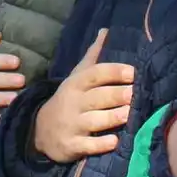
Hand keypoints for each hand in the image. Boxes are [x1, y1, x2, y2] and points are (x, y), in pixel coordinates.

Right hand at [33, 29, 135, 162]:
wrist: (40, 131)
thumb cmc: (69, 100)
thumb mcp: (76, 76)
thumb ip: (93, 56)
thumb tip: (106, 31)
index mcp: (77, 83)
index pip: (96, 74)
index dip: (115, 72)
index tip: (134, 72)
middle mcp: (74, 102)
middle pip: (99, 96)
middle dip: (118, 94)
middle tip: (136, 94)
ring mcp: (72, 124)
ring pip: (95, 120)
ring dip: (114, 117)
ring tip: (130, 114)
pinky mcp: (72, 145)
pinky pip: (88, 145)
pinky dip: (101, 144)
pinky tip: (115, 141)